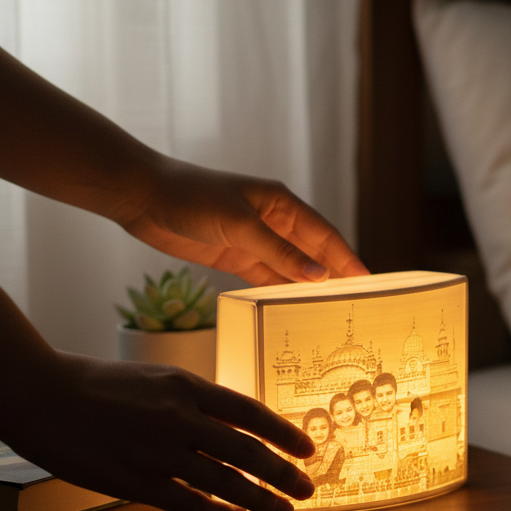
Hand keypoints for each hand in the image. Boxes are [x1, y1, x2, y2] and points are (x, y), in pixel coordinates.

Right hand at [5, 352, 316, 510]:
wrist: (42, 394)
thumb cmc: (99, 385)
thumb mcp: (157, 378)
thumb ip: (195, 401)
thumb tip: (235, 426)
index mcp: (187, 386)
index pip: (251, 413)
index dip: (284, 434)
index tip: (307, 449)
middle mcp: (180, 418)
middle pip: (248, 452)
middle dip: (283, 474)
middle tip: (307, 488)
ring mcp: (159, 452)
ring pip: (225, 482)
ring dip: (260, 500)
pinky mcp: (136, 481)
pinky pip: (189, 503)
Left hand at [118, 156, 369, 285]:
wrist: (142, 196)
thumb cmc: (191, 197)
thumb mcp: (239, 226)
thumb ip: (278, 253)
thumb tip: (317, 274)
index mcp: (281, 203)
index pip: (324, 235)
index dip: (347, 258)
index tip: (367, 281)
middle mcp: (273, 221)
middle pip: (311, 253)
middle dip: (333, 276)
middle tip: (355, 303)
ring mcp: (254, 240)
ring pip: (290, 268)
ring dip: (306, 288)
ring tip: (328, 313)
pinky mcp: (235, 256)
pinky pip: (266, 278)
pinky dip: (279, 292)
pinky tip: (292, 309)